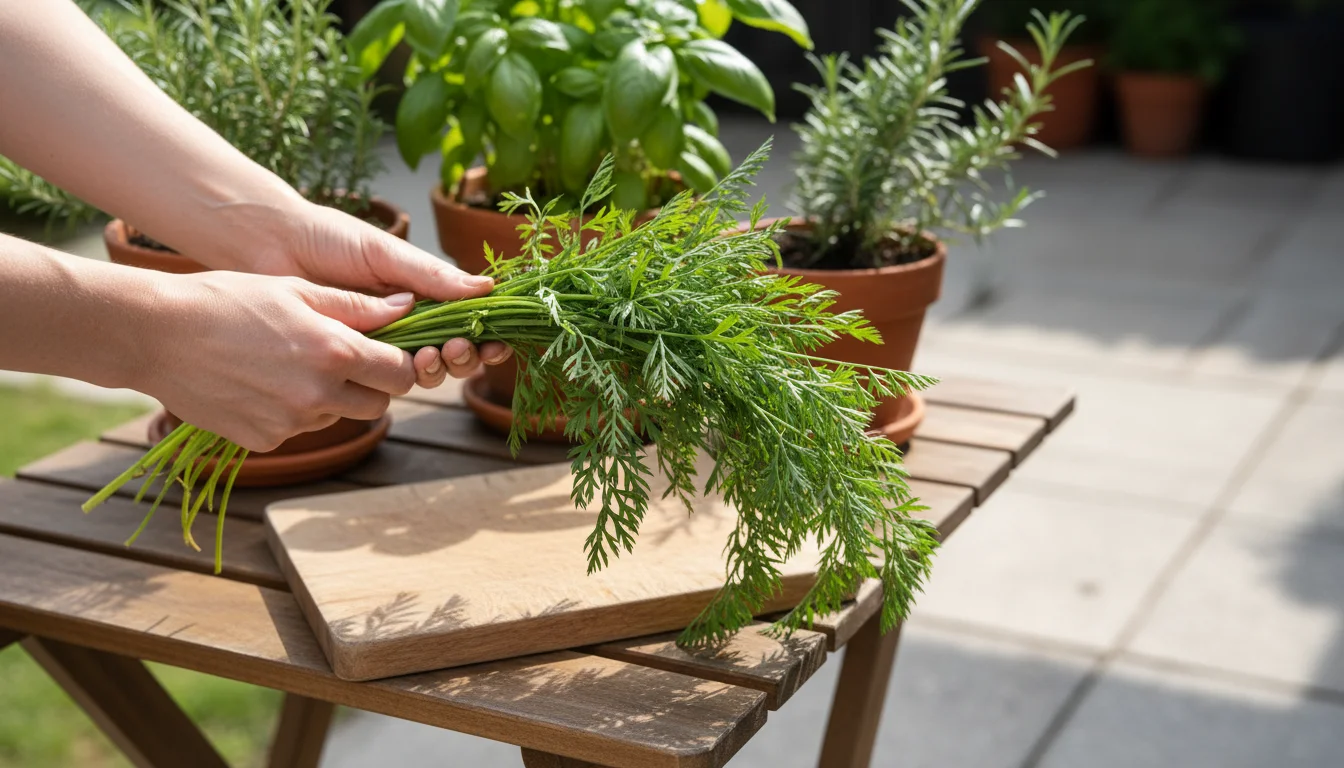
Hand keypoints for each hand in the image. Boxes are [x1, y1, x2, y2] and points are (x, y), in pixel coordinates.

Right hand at [140, 271, 421, 451]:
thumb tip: (408, 307)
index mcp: (335, 353)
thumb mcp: (295, 290)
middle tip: (344, 362)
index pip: (400, 374)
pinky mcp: (263, 440)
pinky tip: (259, 383)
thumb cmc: (227, 300)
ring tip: (289, 364)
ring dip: (329, 398)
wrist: (156, 334)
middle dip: (371, 386)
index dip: (398, 363)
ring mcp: (290, 423)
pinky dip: (290, 412)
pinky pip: (296, 429)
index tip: (385, 353)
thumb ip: (357, 306)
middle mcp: (318, 395)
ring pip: (336, 417)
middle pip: (377, 406)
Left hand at [244, 199, 512, 383]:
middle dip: (460, 358)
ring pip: (417, 373)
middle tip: (452, 349)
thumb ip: (430, 275)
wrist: (266, 245)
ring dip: (433, 371)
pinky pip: (374, 381)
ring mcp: (372, 345)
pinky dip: (391, 381)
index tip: (492, 344)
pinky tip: (395, 370)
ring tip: (426, 357)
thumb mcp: (384, 253)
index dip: (483, 338)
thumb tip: (486, 289)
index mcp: (419, 295)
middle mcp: (402, 324)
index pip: (463, 324)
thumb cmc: (326, 238)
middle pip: (447, 356)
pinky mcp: (342, 362)